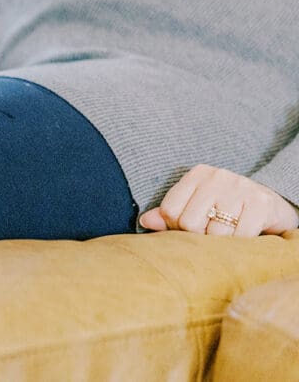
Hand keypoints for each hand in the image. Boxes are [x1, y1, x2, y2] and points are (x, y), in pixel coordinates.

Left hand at [138, 164, 298, 236]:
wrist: (273, 205)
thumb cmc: (227, 209)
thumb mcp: (197, 206)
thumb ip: (170, 214)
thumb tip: (144, 222)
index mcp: (197, 174)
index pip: (169, 211)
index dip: (177, 228)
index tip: (192, 229)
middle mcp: (217, 176)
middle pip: (189, 223)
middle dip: (200, 236)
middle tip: (213, 233)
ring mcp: (240, 187)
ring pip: (214, 233)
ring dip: (222, 242)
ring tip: (230, 234)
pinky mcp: (260, 203)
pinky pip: (240, 236)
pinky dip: (241, 243)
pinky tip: (245, 235)